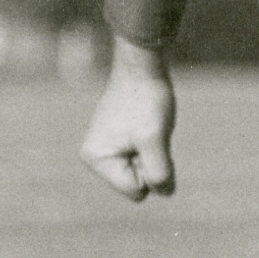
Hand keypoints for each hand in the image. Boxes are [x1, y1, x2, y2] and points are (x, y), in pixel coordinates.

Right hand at [80, 41, 176, 198]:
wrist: (142, 65)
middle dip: (150, 161)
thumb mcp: (155, 140)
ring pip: (141, 170)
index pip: (136, 191)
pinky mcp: (115, 138)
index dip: (151, 169)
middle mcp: (94, 157)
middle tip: (148, 132)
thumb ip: (158, 172)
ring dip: (152, 151)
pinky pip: (141, 156)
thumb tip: (164, 192)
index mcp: (96, 160)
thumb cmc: (147, 100)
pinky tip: (145, 123)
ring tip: (146, 126)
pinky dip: (150, 143)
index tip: (147, 140)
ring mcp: (104, 147)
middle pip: (137, 183)